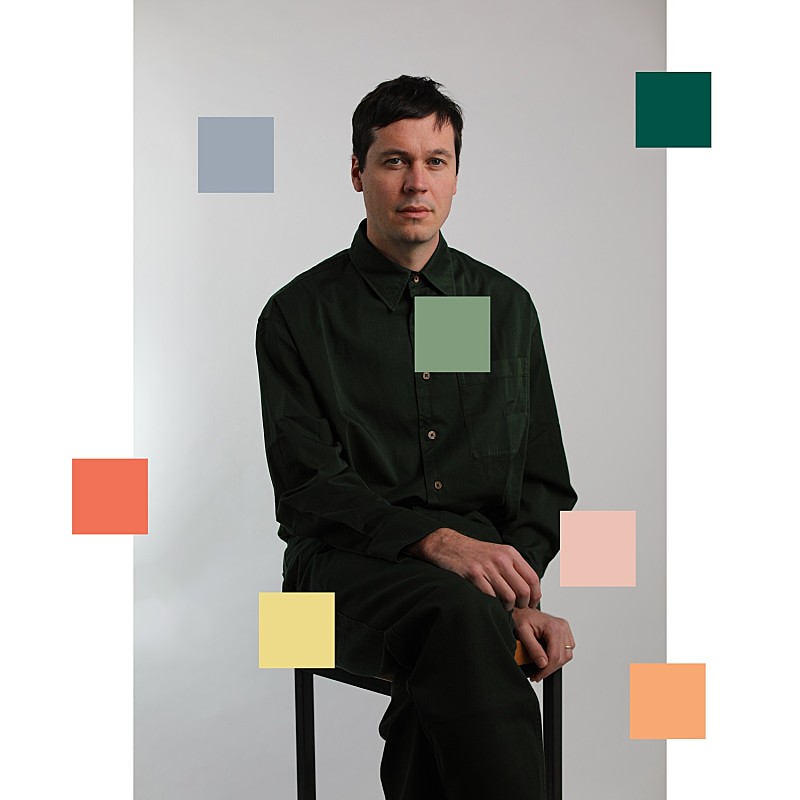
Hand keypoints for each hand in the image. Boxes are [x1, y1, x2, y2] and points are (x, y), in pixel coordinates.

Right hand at [406, 528, 540, 609]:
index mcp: (510, 553)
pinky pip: (490, 597)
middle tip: (516, 608)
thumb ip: (514, 568)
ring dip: (508, 607)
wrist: (448, 545)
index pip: (532, 578)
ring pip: (509, 597)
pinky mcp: (473, 575)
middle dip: (522, 605)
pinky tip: (490, 603)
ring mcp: (487, 567)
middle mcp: (501, 559)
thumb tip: (529, 590)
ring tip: (502, 606)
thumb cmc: (473, 553)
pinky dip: (493, 605)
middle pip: (523, 591)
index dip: (535, 596)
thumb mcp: (498, 553)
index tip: (531, 604)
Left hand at [511, 607, 574, 681]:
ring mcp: (564, 628)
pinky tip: (546, 656)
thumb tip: (543, 664)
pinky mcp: (564, 631)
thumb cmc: (520, 617)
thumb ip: (533, 649)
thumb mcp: (522, 633)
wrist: (521, 609)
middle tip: (537, 674)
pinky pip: (566, 650)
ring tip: (541, 666)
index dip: (546, 670)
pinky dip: (557, 656)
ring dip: (554, 663)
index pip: (555, 656)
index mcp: (553, 627)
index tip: (537, 676)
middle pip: (563, 657)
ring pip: (566, 655)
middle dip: (550, 669)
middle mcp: (562, 626)